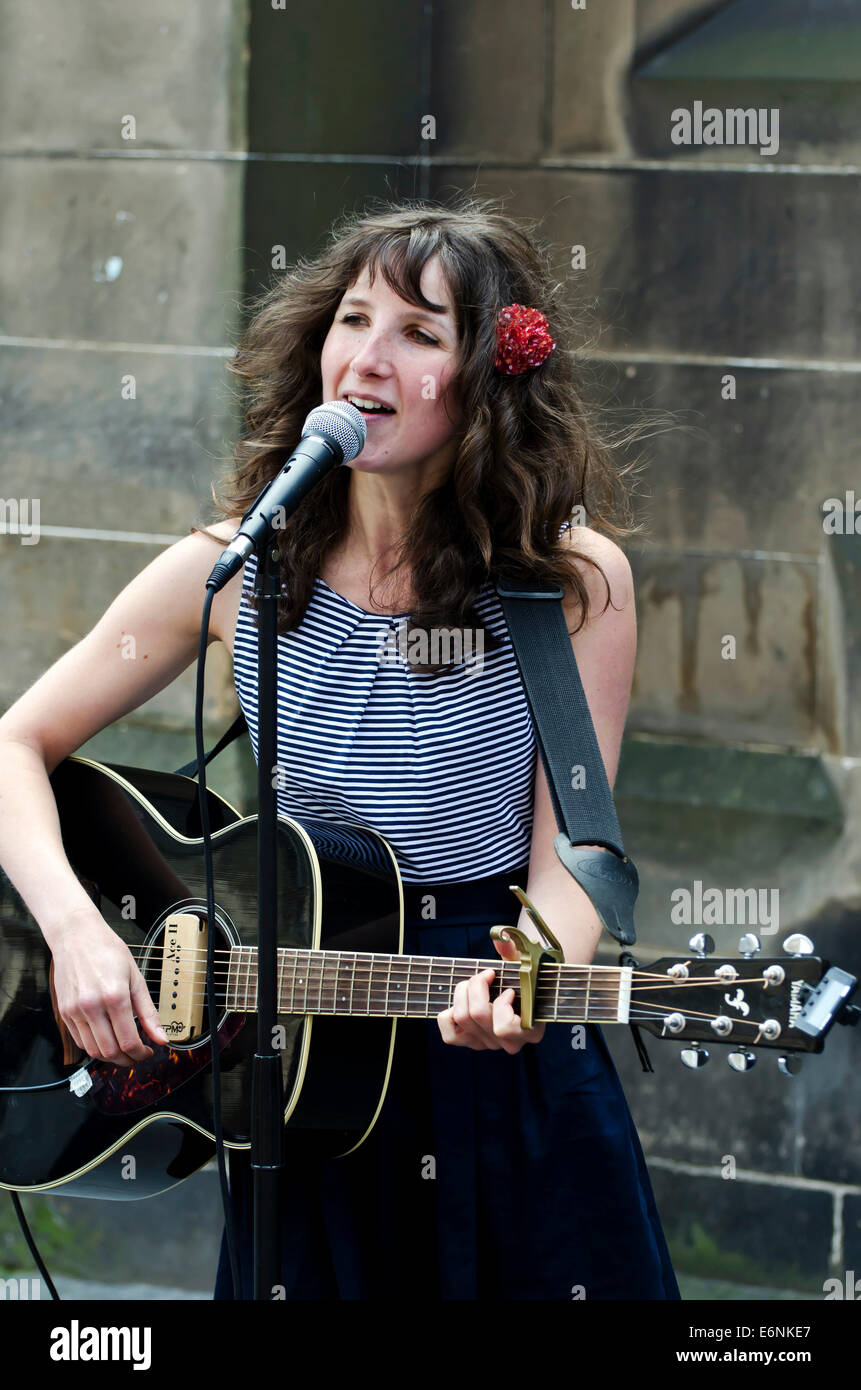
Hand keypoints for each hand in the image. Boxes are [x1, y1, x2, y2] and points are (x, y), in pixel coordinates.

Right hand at [48, 907, 167, 1066]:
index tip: (148, 1052)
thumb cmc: (107, 950)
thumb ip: (148, 1012)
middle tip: (138, 1054)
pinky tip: (106, 1038)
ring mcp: (74, 1011)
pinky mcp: (64, 1012)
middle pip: (110, 1051)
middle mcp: (92, 1006)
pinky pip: (80, 1041)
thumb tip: (161, 1038)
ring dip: (111, 1056)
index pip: (128, 1041)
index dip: (141, 1053)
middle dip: (127, 1059)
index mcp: (114, 996)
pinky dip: (94, 1046)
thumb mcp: (136, 977)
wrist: (76, 935)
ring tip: (123, 1048)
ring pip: (93, 1050)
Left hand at [437, 930, 545, 1052]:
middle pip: (477, 1015)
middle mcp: (510, 1043)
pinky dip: (448, 1015)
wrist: (521, 990)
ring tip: (473, 983)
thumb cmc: (526, 978)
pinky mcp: (472, 1043)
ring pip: (462, 1018)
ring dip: (462, 993)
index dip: (501, 1003)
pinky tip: (462, 1003)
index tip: (509, 989)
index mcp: (530, 1031)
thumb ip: (514, 952)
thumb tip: (500, 938)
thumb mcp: (525, 964)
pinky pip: (449, 1036)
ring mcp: (489, 1045)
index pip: (504, 1027)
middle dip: (476, 986)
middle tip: (485, 975)